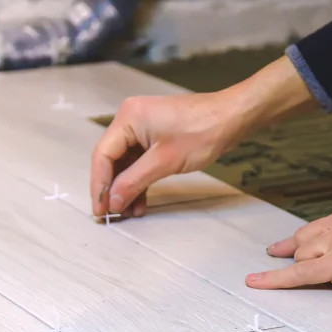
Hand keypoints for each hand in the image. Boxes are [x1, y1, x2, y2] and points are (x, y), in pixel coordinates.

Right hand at [90, 56, 317, 217]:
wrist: (232, 117)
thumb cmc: (203, 130)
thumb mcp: (165, 161)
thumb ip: (134, 181)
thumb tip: (113, 201)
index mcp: (128, 118)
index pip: (102, 155)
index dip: (99, 185)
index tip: (101, 209)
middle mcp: (131, 119)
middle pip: (111, 159)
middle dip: (112, 189)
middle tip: (110, 214)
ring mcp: (144, 127)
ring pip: (126, 163)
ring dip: (126, 188)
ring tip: (127, 213)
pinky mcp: (156, 136)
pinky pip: (140, 161)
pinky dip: (140, 180)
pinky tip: (140, 201)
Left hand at [245, 199, 331, 302]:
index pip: (322, 226)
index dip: (305, 240)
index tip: (288, 245)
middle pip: (307, 239)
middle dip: (297, 253)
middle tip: (278, 257)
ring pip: (304, 256)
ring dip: (306, 270)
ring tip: (324, 280)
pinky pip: (299, 274)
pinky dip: (275, 278)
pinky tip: (257, 281)